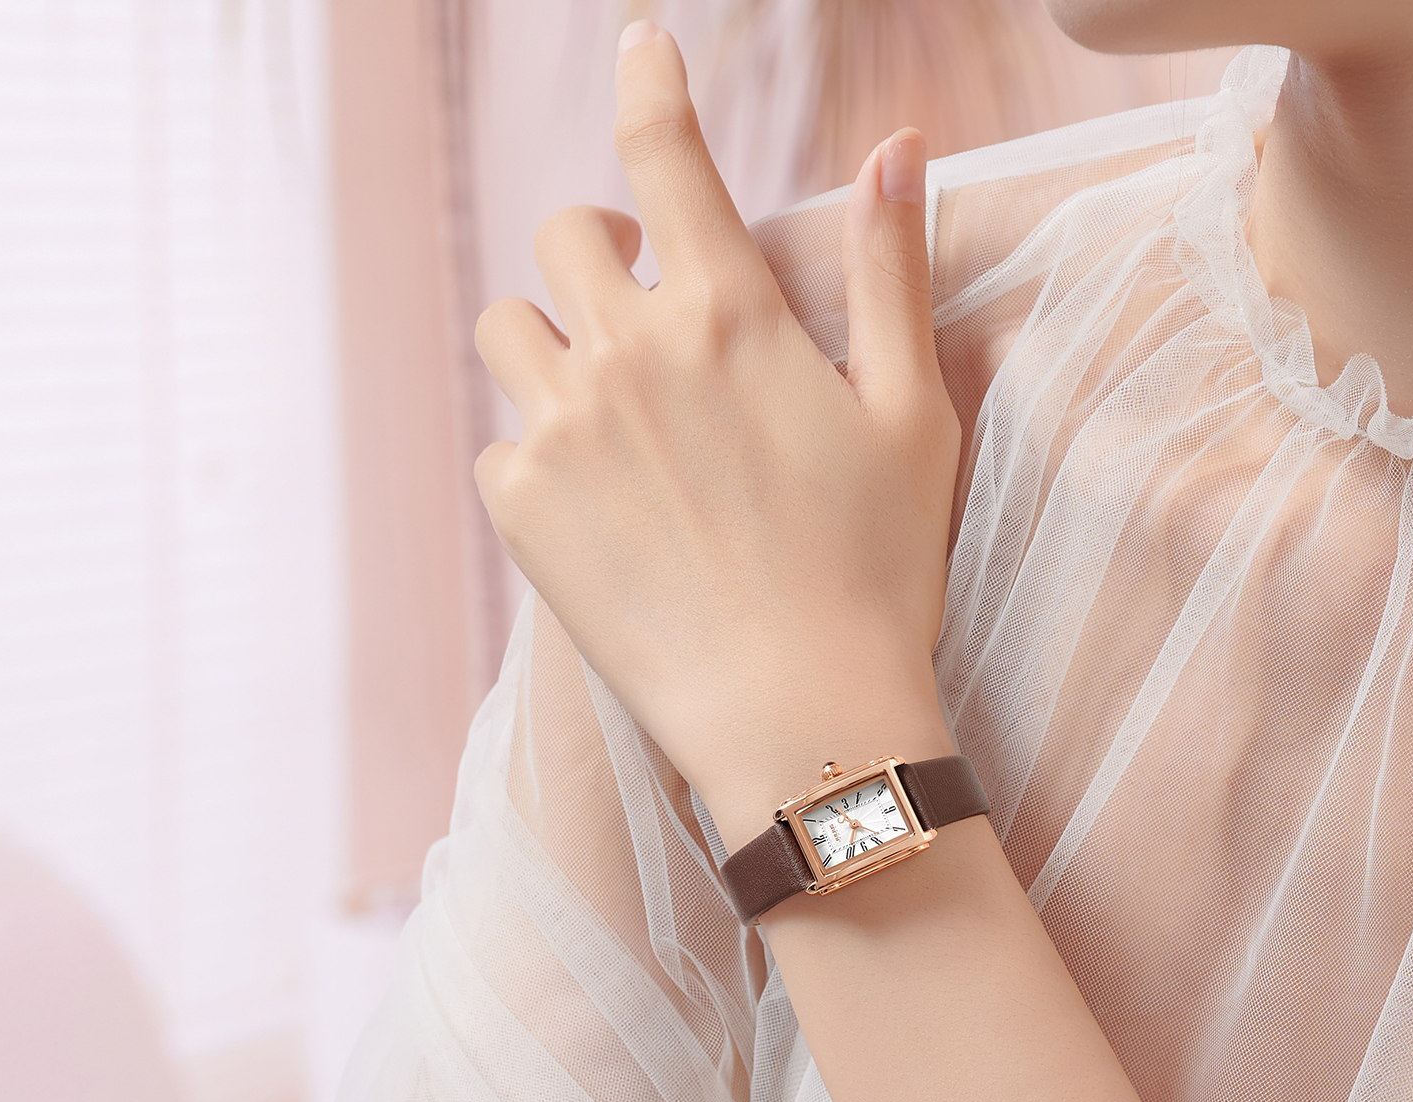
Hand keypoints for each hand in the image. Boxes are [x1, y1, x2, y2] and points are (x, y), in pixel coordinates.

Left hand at [470, 25, 961, 832]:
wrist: (802, 722)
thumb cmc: (878, 571)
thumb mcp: (912, 412)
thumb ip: (889, 268)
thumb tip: (899, 140)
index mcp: (729, 313)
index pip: (665, 152)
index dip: (648, 82)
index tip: (640, 43)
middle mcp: (630, 353)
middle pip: (565, 235)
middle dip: (599, 248)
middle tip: (639, 295)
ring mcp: (563, 431)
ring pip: (507, 327)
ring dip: (549, 341)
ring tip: (608, 403)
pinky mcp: (522, 511)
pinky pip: (501, 443)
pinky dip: (539, 457)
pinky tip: (605, 509)